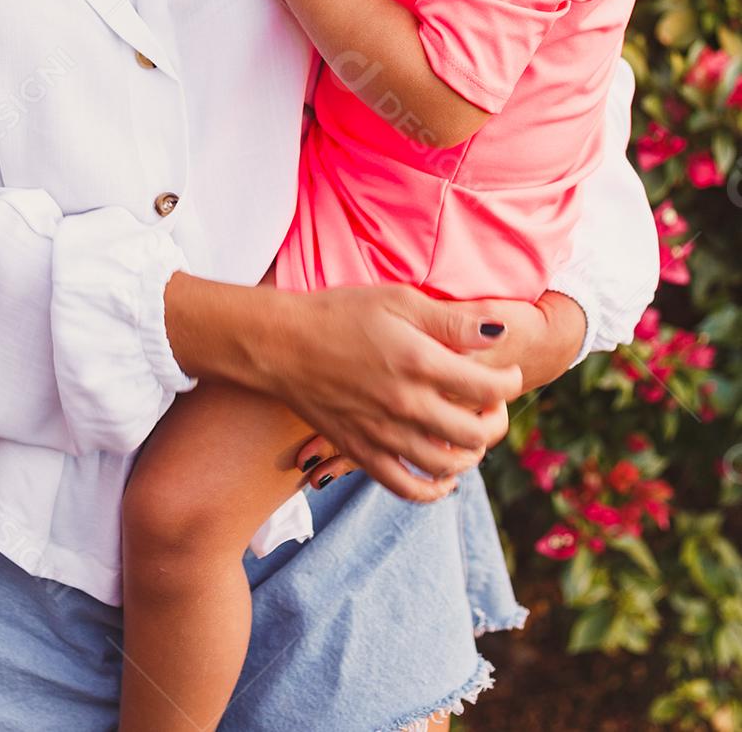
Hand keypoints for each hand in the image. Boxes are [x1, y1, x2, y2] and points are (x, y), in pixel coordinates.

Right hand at [292, 287, 585, 490]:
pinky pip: (407, 487)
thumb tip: (500, 332)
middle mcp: (406, 404)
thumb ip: (451, 320)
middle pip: (475, 433)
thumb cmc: (340, 312)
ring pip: (447, 465)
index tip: (507, 375)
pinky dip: (433, 490)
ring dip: (470, 455)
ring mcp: (383, 433)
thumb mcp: (398, 300)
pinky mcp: (361, 452)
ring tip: (470, 436)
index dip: (509, 382)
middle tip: (492, 406)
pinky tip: (444, 477)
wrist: (280, 343)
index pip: (489, 387)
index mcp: (419, 362)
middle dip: (496, 421)